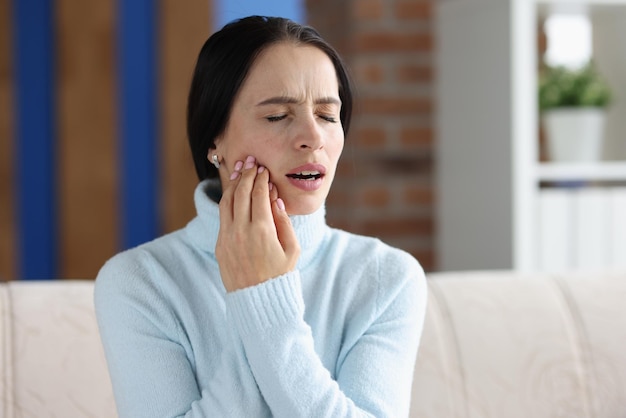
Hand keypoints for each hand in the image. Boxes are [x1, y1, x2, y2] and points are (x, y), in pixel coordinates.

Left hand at [215, 156, 299, 291]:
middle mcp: (241, 231)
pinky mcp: (220, 245)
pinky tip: (234, 193)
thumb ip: (283, 221)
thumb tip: (275, 199)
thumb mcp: (292, 249)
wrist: (258, 300)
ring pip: (227, 202)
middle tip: (252, 162)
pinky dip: (228, 200)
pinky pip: (222, 216)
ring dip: (234, 184)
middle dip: (247, 175)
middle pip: (241, 193)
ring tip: (241, 171)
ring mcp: (228, 237)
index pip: (259, 195)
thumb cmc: (280, 275)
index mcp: (262, 230)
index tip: (264, 169)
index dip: (262, 179)